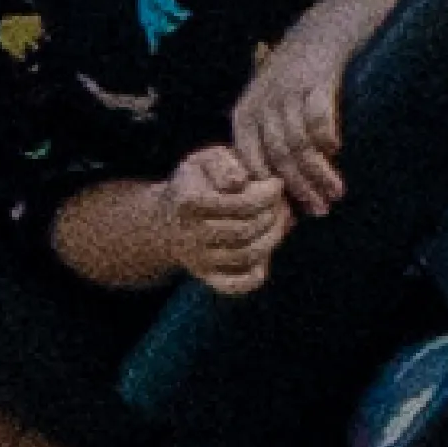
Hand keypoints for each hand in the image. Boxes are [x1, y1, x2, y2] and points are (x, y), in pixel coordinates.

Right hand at [154, 130, 293, 290]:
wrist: (165, 219)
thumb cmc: (196, 182)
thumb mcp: (204, 160)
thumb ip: (223, 163)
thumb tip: (240, 181)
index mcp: (189, 201)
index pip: (242, 203)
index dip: (268, 194)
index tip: (277, 183)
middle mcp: (191, 234)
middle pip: (247, 230)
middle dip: (274, 214)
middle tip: (282, 203)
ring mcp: (198, 260)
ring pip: (247, 255)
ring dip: (273, 238)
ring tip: (281, 221)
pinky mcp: (206, 277)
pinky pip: (235, 286)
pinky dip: (257, 274)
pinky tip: (266, 255)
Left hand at [224, 0, 378, 212]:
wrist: (319, 34)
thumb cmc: (291, 82)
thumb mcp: (265, 110)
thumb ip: (264, 145)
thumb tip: (274, 195)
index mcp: (244, 116)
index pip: (251, 163)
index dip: (270, 191)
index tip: (289, 213)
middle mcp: (261, 105)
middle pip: (279, 158)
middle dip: (300, 189)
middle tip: (319, 210)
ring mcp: (287, 92)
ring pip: (300, 145)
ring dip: (319, 173)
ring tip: (335, 192)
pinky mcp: (314, 81)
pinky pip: (318, 119)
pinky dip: (327, 138)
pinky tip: (336, 150)